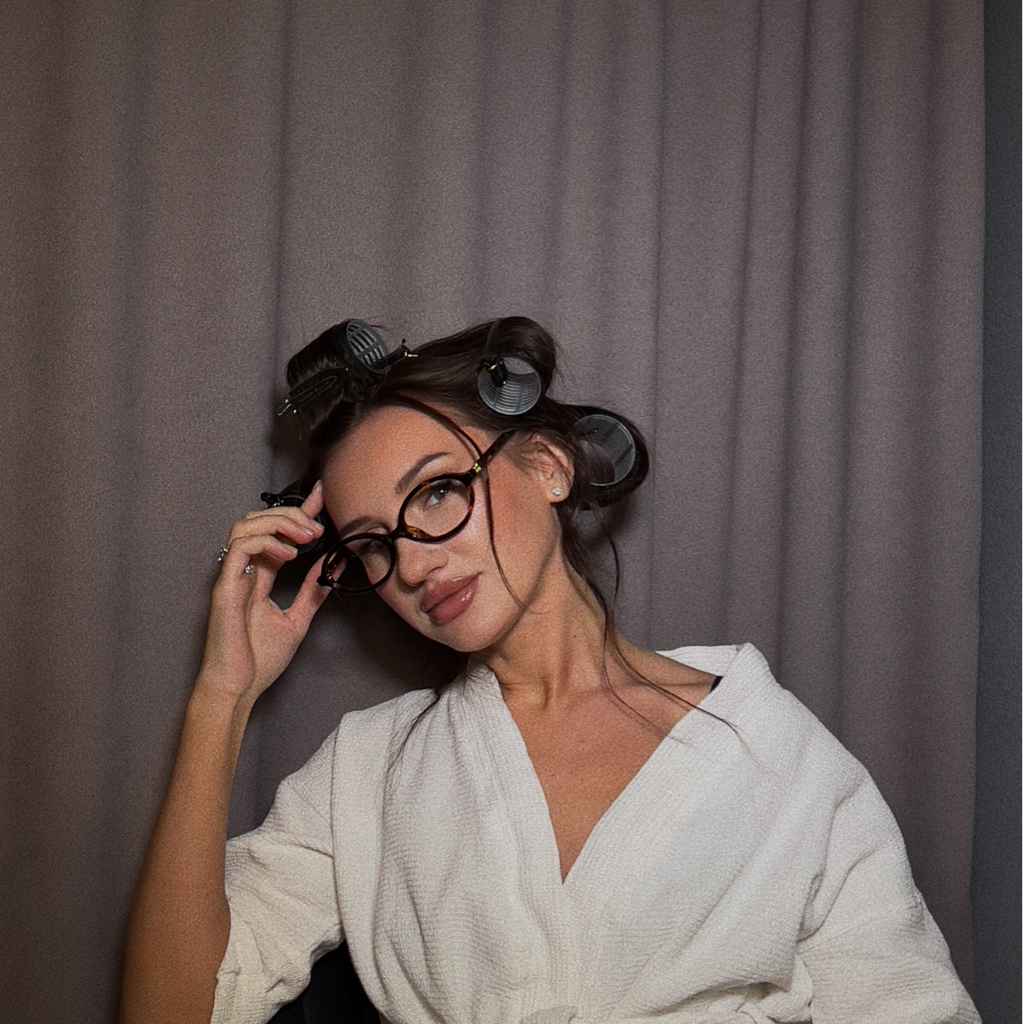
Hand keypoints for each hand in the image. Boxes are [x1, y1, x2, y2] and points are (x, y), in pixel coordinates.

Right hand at [197, 481, 331, 705]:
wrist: (238, 686)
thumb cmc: (260, 659)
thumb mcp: (297, 620)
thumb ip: (312, 591)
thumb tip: (332, 565)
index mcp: (258, 576)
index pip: (278, 533)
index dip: (299, 510)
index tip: (322, 494)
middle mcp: (244, 571)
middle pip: (258, 520)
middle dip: (291, 514)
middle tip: (317, 527)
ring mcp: (232, 576)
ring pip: (245, 525)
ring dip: (279, 523)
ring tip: (305, 537)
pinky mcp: (224, 586)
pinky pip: (240, 548)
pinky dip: (266, 543)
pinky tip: (289, 555)